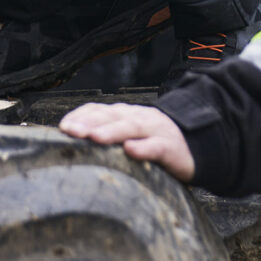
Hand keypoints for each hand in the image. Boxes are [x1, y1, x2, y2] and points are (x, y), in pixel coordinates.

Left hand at [58, 102, 194, 181]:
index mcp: (126, 115)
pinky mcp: (171, 147)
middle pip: (111, 116)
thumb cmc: (155, 143)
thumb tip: (75, 144)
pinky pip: (156, 146)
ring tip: (93, 137)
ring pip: (131, 127)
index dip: (81, 116)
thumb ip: (109, 137)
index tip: (63, 126)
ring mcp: (155, 131)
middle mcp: (138, 118)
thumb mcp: (131, 136)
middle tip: (69, 131)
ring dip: (111, 131)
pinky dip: (143, 148)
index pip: (100, 110)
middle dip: (88, 123)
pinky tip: (130, 151)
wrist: (197, 145)